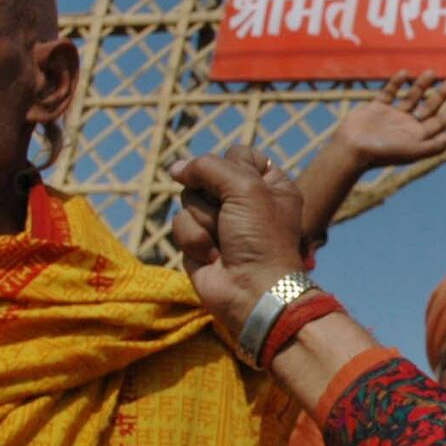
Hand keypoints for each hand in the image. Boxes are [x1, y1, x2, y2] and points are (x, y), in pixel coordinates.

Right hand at [169, 144, 308, 333]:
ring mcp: (220, 222)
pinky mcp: (199, 242)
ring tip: (224, 241)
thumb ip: (209, 166)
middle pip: (206, 175)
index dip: (232, 166)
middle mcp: (245, 201)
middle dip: (214, 197)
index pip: (237, 154)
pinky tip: (212, 257)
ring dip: (205, 221)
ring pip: (189, 199)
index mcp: (269, 184)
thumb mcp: (245, 187)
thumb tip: (175, 168)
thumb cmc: (261, 238)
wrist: (253, 290)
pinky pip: (180, 223)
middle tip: (231, 217)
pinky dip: (194, 240)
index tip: (243, 187)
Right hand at [334, 72, 445, 168]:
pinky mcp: (376, 108)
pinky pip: (389, 92)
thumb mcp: (413, 150)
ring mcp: (391, 116)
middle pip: (428, 108)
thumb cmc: (383, 153)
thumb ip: (435, 145)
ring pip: (411, 97)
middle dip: (441, 95)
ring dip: (422, 85)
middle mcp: (406, 126)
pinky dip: (396, 83)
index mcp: (417, 138)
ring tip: (433, 72)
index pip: (439, 123)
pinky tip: (405, 73)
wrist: (352, 149)